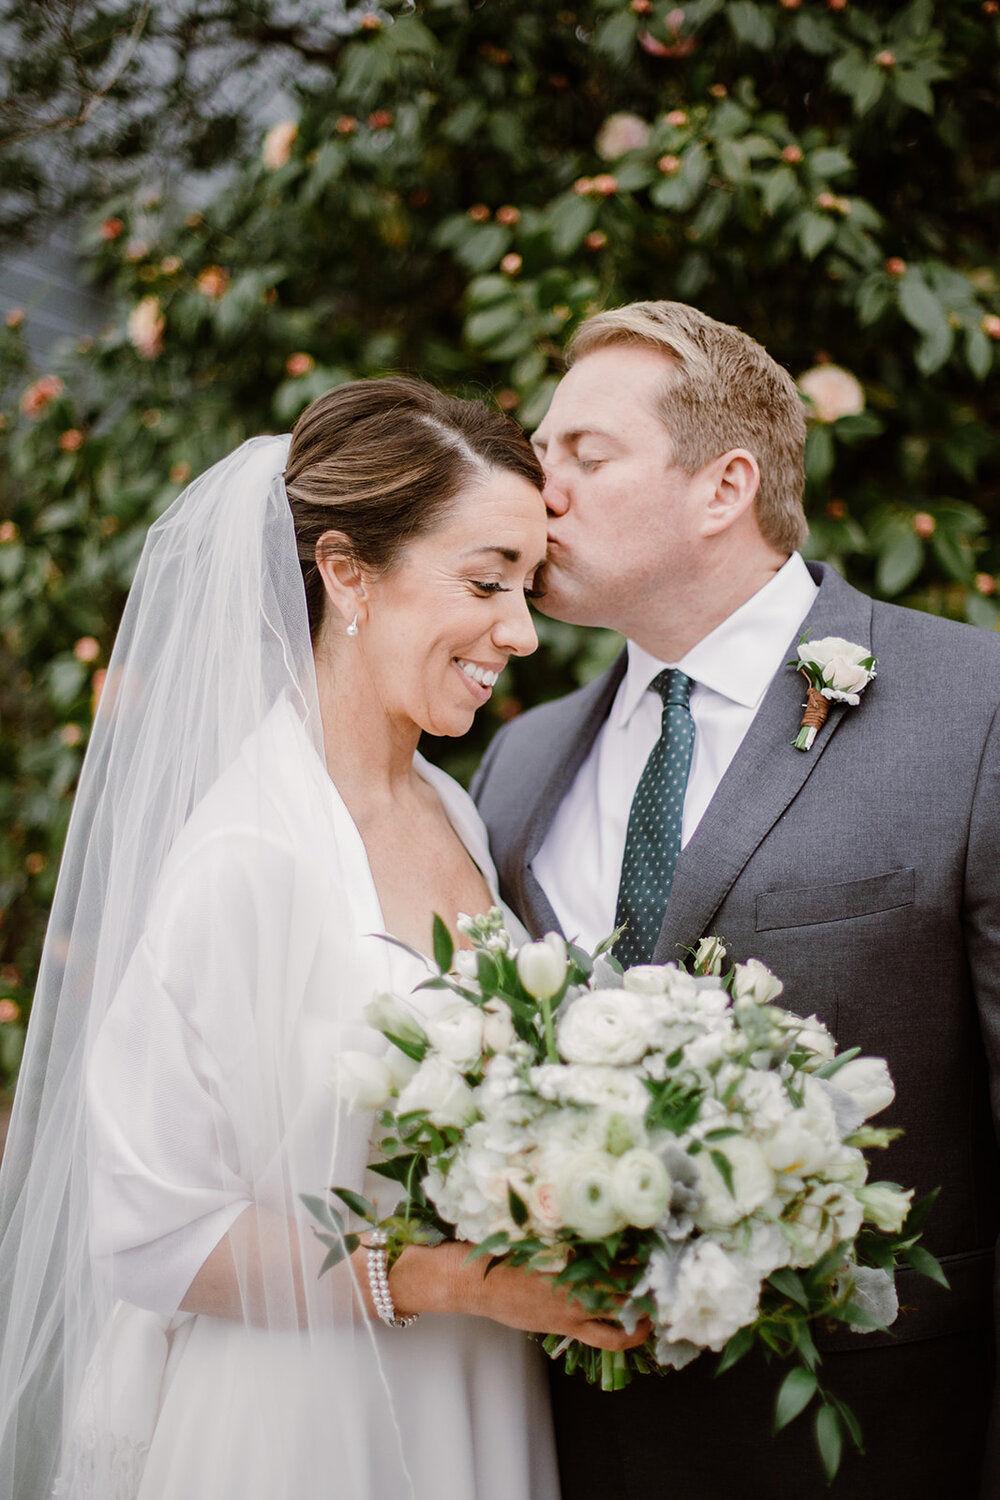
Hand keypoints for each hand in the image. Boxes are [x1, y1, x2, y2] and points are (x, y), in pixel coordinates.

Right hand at [387, 1241, 650, 1351]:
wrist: (469, 1282)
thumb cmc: (496, 1247)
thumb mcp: (530, 1223)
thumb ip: (561, 1217)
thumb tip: (589, 1198)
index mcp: (569, 1249)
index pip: (619, 1245)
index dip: (644, 1241)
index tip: (661, 1230)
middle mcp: (577, 1280)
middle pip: (630, 1277)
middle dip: (652, 1271)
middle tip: (670, 1262)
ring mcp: (575, 1307)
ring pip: (626, 1310)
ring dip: (647, 1303)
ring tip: (662, 1293)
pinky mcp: (568, 1326)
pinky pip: (608, 1338)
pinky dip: (629, 1334)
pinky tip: (642, 1327)